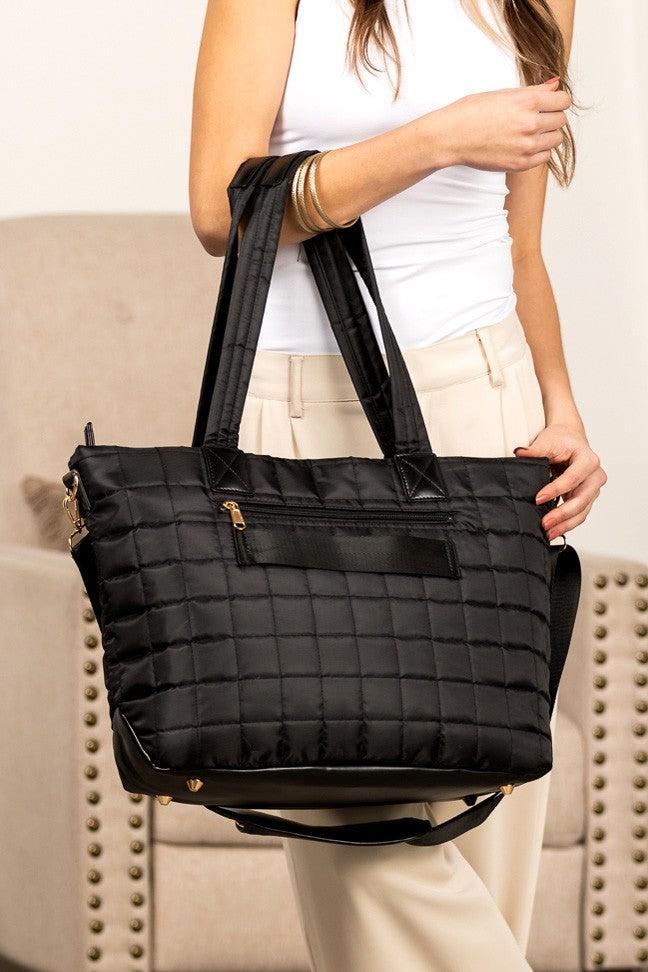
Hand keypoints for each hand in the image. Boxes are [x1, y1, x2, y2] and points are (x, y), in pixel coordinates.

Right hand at [434, 78, 570, 172]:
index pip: (563, 100)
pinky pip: (545, 157)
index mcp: (527, 101)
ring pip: (556, 139)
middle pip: (561, 120)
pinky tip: (525, 145)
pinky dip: (539, 151)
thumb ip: (534, 91)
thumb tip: (555, 84)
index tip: (550, 103)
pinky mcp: (520, 163)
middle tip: (537, 118)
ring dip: (548, 135)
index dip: (558, 101)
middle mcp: (530, 123)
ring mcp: (526, 145)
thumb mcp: (504, 93)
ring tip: (530, 132)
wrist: (451, 136)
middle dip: (552, 117)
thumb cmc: (472, 112)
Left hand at [514, 425, 606, 540]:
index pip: (572, 479)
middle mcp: (596, 476)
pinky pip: (579, 514)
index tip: (538, 499)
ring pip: (582, 511)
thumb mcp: (547, 442)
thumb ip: (534, 450)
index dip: (555, 490)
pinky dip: (567, 524)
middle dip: (562, 514)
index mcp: (588, 460)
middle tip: (544, 524)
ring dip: (565, 524)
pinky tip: (554, 531)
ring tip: (548, 533)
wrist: (570, 439)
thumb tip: (519, 453)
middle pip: (581, 499)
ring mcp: (593, 489)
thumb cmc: (560, 440)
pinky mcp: (587, 498)